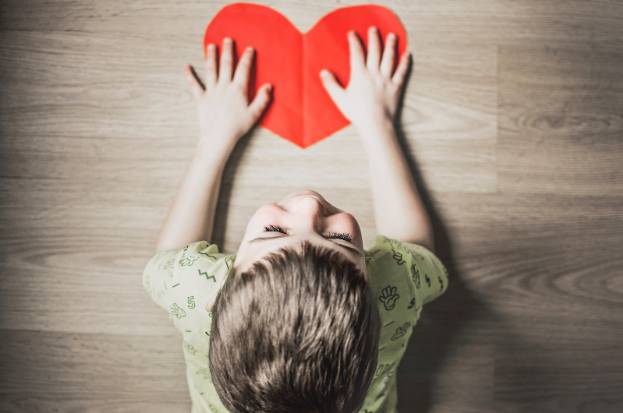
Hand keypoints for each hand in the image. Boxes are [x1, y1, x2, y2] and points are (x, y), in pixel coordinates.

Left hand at [184, 37, 271, 151]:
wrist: (219, 136)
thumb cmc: (237, 127)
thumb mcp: (254, 114)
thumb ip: (262, 99)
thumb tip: (269, 86)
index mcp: (238, 89)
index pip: (244, 69)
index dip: (247, 57)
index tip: (249, 49)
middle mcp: (224, 86)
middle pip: (226, 64)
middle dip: (227, 50)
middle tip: (227, 40)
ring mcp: (211, 91)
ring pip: (211, 70)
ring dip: (210, 57)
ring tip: (211, 46)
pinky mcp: (201, 98)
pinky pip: (194, 85)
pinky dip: (189, 76)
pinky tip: (186, 67)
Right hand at [319, 26, 410, 132]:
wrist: (375, 123)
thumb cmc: (357, 112)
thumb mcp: (340, 99)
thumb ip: (331, 84)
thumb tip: (323, 72)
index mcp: (360, 75)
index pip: (356, 53)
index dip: (354, 42)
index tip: (352, 34)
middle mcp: (374, 74)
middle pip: (375, 51)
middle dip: (374, 38)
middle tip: (374, 29)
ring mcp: (386, 79)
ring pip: (389, 58)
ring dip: (391, 46)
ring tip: (392, 36)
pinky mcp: (396, 87)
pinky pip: (402, 72)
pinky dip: (405, 62)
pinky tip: (407, 54)